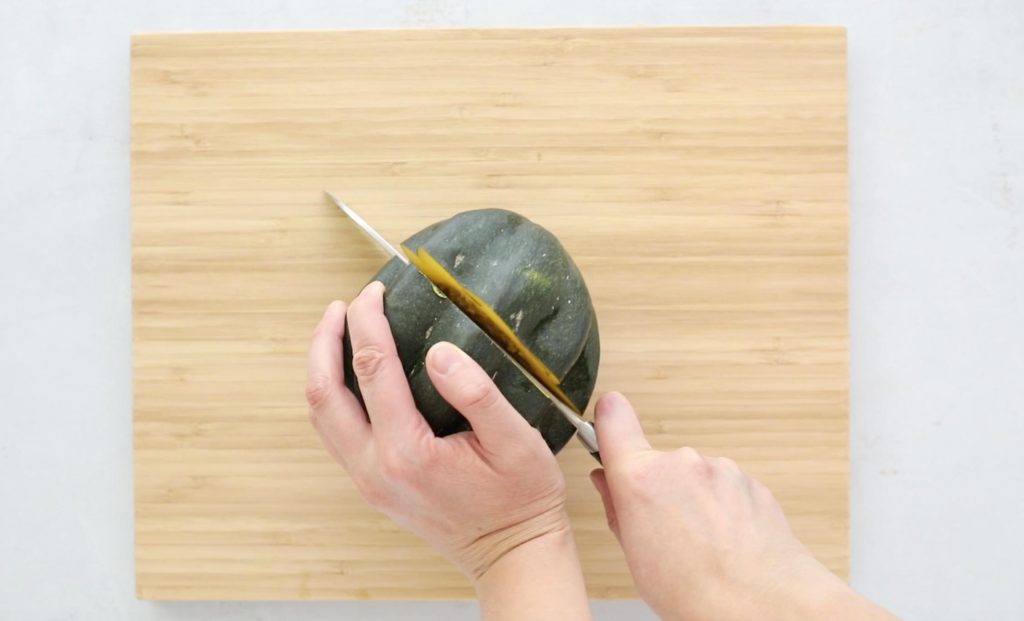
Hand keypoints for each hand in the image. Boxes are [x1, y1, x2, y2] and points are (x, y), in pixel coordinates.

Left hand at [305, 282, 570, 580]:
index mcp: (407, 453)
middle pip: (323, 394)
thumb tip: (438, 351)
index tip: (376, 292)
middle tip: (342, 306)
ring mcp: (368, 482)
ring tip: (338, 331)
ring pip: (321, 416)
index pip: (372, 368)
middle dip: (325, 341)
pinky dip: (334, 395)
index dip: (368, 322)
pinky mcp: (372, 486)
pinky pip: (336, 433)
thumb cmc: (521, 498)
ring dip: (322, 368)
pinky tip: (353, 375)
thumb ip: (476, 393)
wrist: (512, 554)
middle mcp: (375, 469)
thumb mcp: (516, 441)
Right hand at [591, 392, 897, 620]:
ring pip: (694, 477)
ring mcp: (720, 469)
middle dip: (658, 488)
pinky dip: (722, 510)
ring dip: (693, 501)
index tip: (605, 420)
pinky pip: (725, 489)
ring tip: (699, 545)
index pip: (613, 419)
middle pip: (657, 462)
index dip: (607, 420)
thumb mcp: (634, 556)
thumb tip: (607, 483)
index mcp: (641, 478)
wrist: (762, 605)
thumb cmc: (697, 592)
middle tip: (662, 529)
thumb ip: (616, 507)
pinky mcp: (750, 481)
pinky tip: (725, 542)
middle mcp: (681, 463)